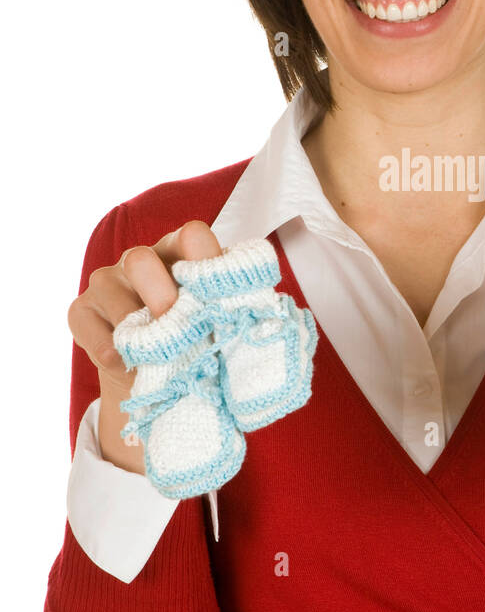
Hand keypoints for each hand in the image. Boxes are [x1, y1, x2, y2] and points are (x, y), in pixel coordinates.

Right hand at [68, 221, 222, 472]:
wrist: (159, 376)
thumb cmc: (201, 341)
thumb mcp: (221, 326)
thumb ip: (237, 315)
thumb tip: (276, 322)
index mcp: (185, 255)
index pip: (193, 236)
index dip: (204, 258)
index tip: (215, 292)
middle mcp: (144, 260)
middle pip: (141, 257)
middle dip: (159, 292)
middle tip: (175, 324)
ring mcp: (108, 281)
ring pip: (108, 283)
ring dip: (130, 322)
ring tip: (151, 354)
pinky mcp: (82, 309)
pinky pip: (83, 317)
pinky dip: (103, 342)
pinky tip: (123, 363)